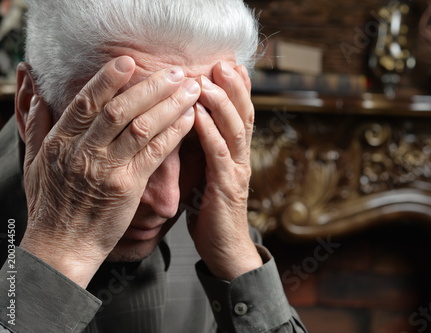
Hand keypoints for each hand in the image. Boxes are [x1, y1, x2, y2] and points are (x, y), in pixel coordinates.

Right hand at [20, 56, 200, 286]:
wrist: (63, 246)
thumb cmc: (50, 206)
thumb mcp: (32, 163)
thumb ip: (36, 126)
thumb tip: (35, 94)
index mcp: (60, 142)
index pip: (87, 102)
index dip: (109, 79)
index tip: (130, 61)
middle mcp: (83, 151)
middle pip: (120, 109)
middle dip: (151, 86)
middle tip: (175, 71)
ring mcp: (107, 169)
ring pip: (142, 127)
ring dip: (170, 104)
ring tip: (191, 89)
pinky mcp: (128, 186)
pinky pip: (155, 153)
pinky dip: (173, 132)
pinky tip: (189, 119)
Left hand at [184, 62, 262, 279]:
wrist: (225, 249)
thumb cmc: (211, 210)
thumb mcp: (207, 172)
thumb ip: (203, 148)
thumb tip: (187, 121)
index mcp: (235, 153)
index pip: (240, 113)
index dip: (237, 88)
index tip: (227, 63)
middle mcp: (241, 158)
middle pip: (243, 115)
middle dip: (234, 86)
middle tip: (222, 62)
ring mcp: (236, 172)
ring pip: (235, 130)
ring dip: (222, 103)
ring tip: (208, 80)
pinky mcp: (226, 188)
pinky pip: (218, 155)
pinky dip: (210, 132)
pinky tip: (198, 115)